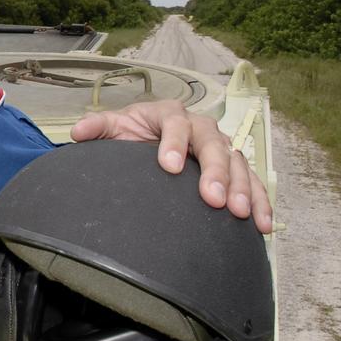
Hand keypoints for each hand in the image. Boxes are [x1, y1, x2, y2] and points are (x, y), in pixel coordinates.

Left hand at [70, 100, 271, 233]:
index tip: (169, 166)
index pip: (175, 125)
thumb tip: (78, 132)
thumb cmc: (131, 134)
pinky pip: (252, 182)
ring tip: (239, 213)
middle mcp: (199, 127)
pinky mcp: (233, 169)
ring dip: (242, 188)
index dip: (174, 143)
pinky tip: (262, 224)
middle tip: (212, 198)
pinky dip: (260, 202)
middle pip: (213, 144)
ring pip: (236, 163)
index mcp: (169, 115)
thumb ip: (97, 128)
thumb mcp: (113, 127)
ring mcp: (219, 147)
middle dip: (215, 171)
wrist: (146, 142)